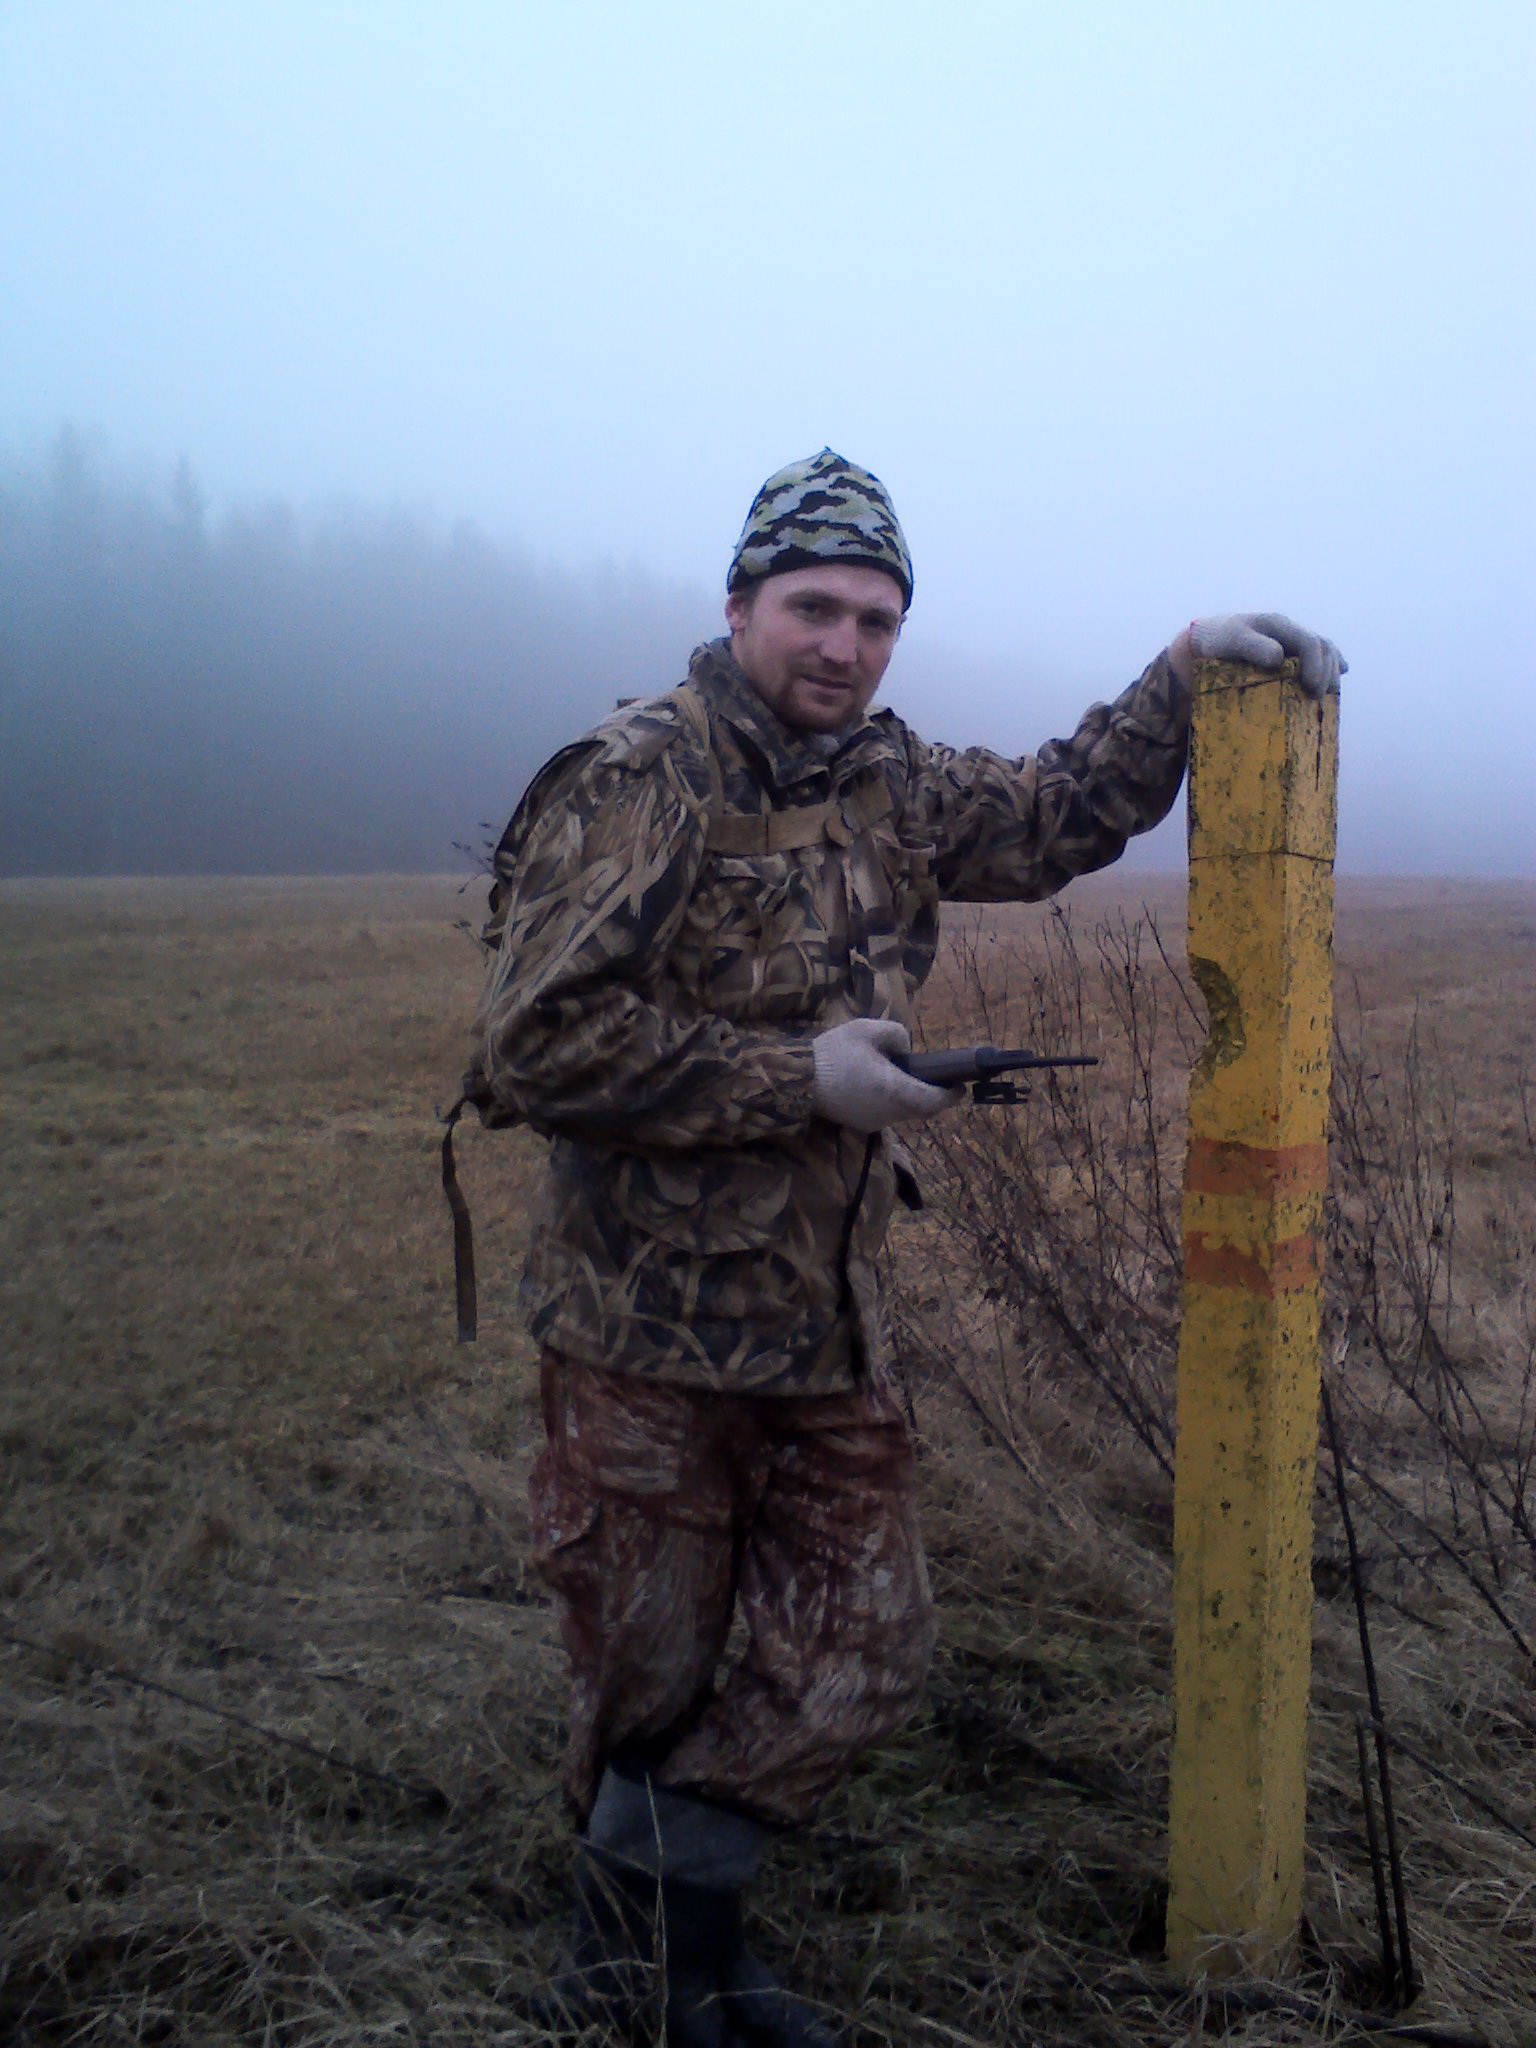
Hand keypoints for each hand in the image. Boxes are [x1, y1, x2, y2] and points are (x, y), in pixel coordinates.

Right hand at [810, 1018, 961, 1133]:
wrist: (797, 1080)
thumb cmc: (835, 1054)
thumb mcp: (868, 1030)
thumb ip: (897, 1035)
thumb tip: (905, 1051)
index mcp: (896, 1091)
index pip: (935, 1101)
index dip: (950, 1094)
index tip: (958, 1085)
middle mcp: (889, 1113)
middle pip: (921, 1109)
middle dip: (931, 1095)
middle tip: (934, 1078)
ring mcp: (873, 1122)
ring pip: (903, 1113)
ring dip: (909, 1098)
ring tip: (903, 1075)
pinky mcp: (859, 1125)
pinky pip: (885, 1114)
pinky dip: (891, 1101)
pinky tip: (879, 1084)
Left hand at [1170, 614, 1347, 698]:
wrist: (1205, 645)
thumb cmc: (1217, 642)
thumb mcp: (1231, 640)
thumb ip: (1252, 646)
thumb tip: (1279, 658)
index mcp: (1279, 625)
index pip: (1310, 643)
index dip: (1317, 665)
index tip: (1312, 688)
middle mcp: (1290, 633)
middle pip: (1323, 648)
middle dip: (1327, 672)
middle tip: (1318, 697)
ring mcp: (1292, 645)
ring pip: (1325, 653)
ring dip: (1331, 673)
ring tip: (1328, 694)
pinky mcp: (1289, 658)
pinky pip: (1316, 661)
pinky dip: (1329, 670)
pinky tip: (1335, 683)